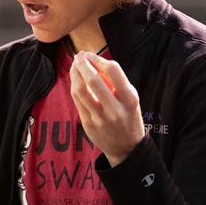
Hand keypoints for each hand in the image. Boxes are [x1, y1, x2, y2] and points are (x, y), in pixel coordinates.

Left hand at [70, 51, 144, 165]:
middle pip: (93, 79)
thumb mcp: (131, 99)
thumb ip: (116, 82)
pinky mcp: (88, 124)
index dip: (99, 59)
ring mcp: (100, 119)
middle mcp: (115, 109)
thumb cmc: (129, 118)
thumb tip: (95, 61)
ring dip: (74, 74)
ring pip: (80, 90)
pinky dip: (74, 86)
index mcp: (130, 99)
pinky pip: (77, 101)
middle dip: (83, 64)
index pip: (113, 71)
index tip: (93, 56)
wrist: (126, 148)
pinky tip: (75, 80)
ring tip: (75, 66)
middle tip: (79, 56)